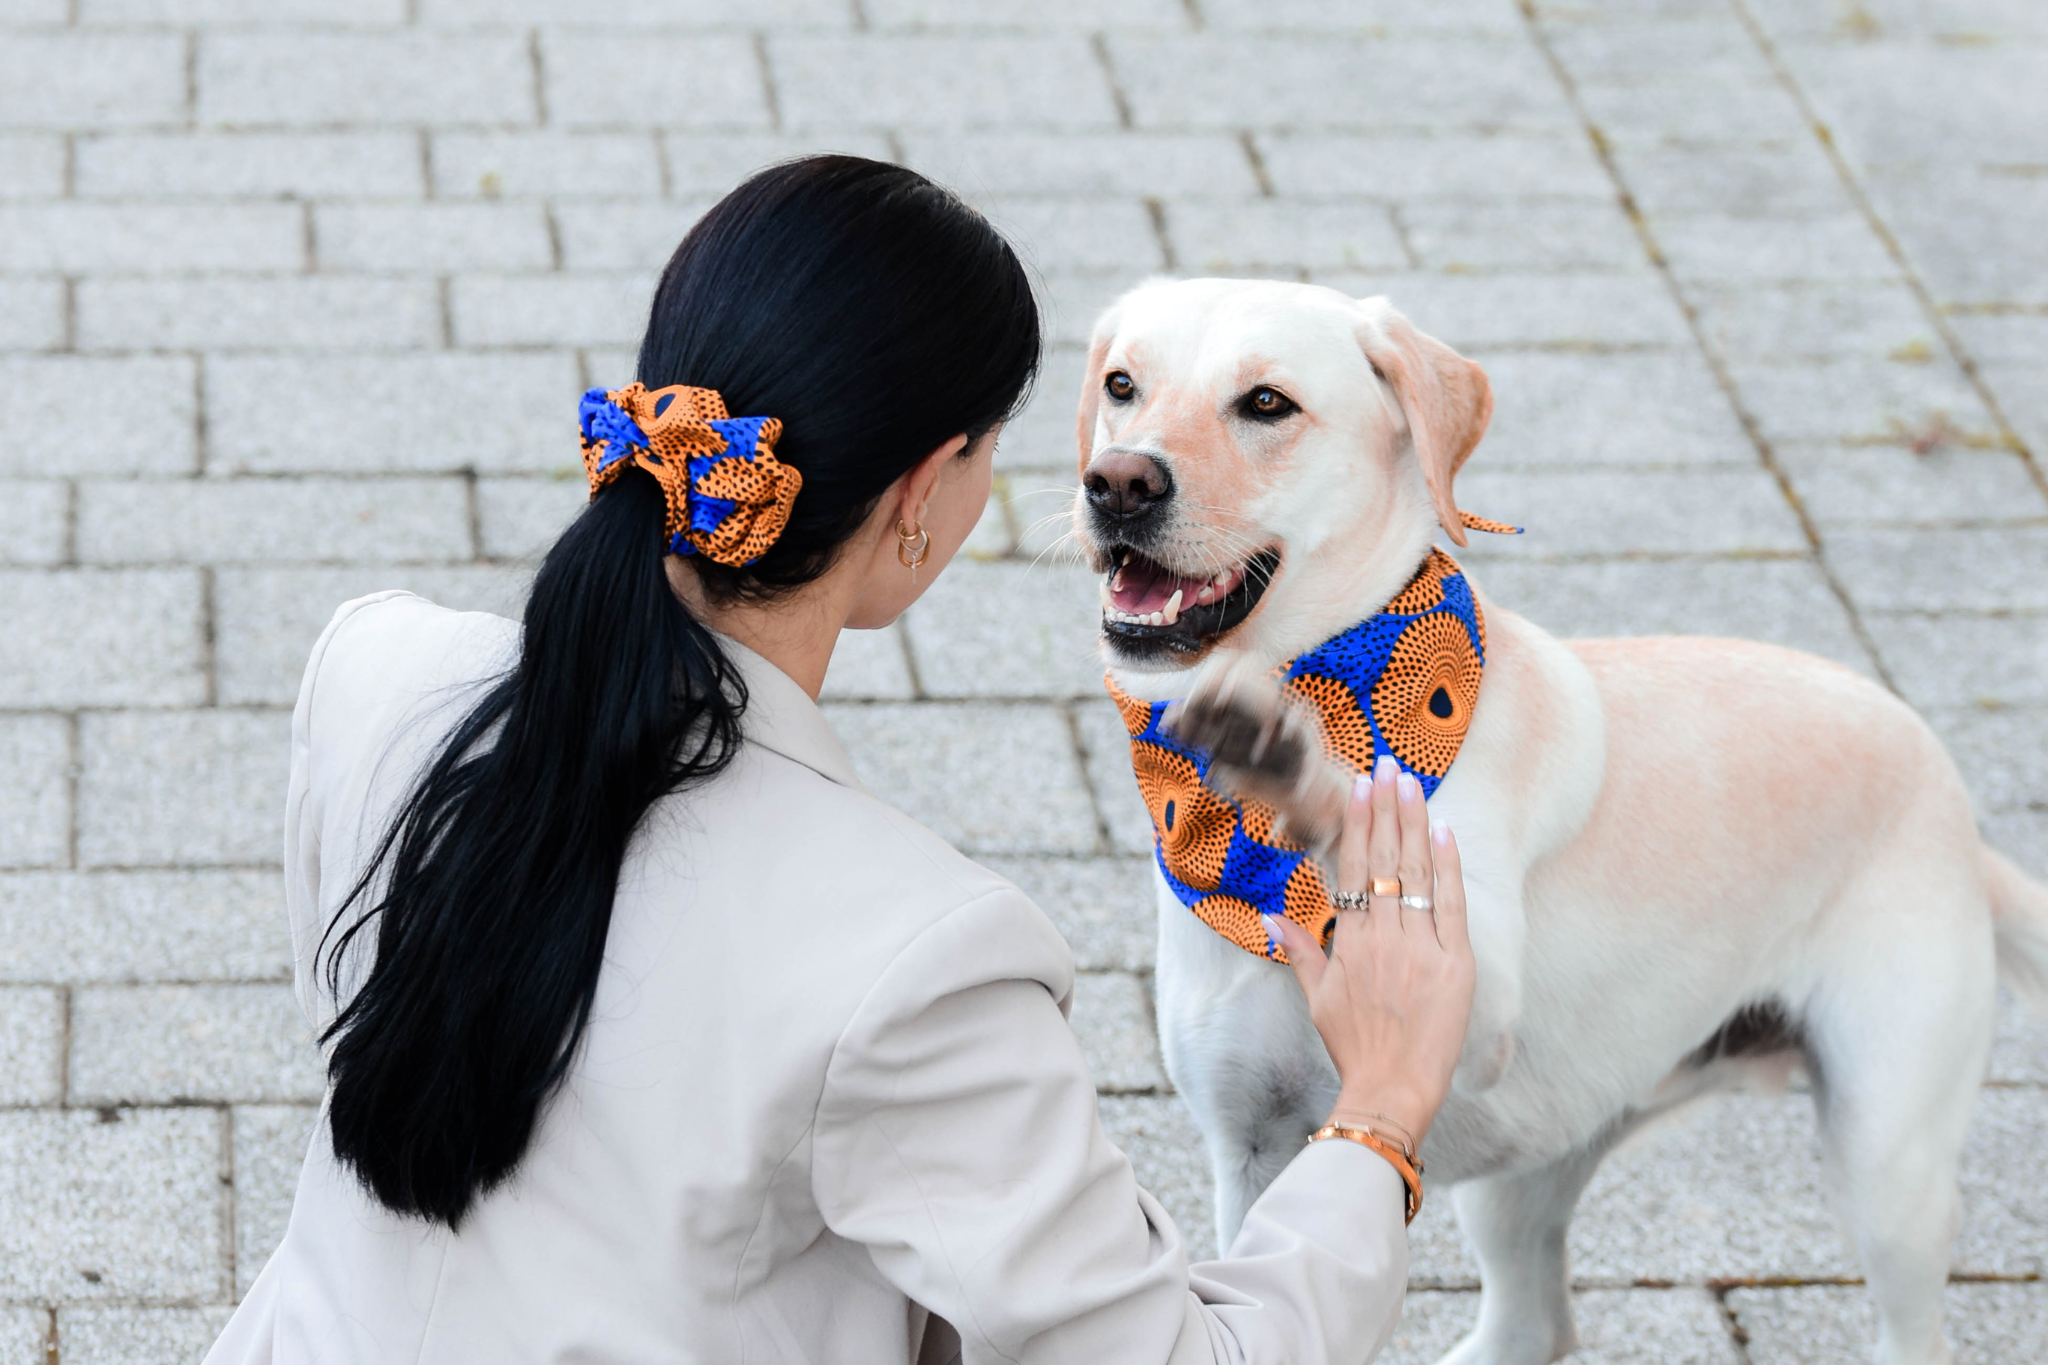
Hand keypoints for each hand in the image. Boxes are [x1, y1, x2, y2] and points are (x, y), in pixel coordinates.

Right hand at [1263, 755, 1475, 1148]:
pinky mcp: (1454, 964)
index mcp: (1350, 941)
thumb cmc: (1353, 1048)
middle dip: (1387, 808)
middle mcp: (1383, 937)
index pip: (1352, 868)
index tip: (1359, 787)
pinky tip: (1444, 832)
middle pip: (1384, 859)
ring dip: (1414, 824)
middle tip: (1388, 766)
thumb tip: (1268, 917)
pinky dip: (1448, 868)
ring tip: (1412, 784)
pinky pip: (1450, 905)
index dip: (1357, 824)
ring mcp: (1419, 948)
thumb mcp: (1317, 999)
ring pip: (1415, 873)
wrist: (1390, 1090)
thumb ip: (1298, 951)